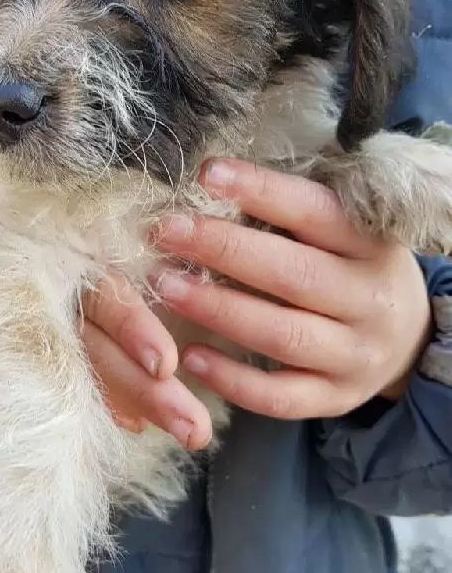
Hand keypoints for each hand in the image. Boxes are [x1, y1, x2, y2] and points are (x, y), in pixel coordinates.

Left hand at [83, 160, 431, 444]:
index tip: (207, 174)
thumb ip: (292, 213)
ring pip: (281, 335)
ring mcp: (355, 355)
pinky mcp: (334, 397)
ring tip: (166, 287)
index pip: (315, 212)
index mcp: (371, 245)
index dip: (261, 191)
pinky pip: (278, 396)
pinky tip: (191, 356)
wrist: (407, 340)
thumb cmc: (351, 268)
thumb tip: (213, 180)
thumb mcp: (342, 233)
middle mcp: (370, 300)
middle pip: (292, 274)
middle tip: (166, 232)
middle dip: (222, 250)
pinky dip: (231, 378)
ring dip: (217, 310)